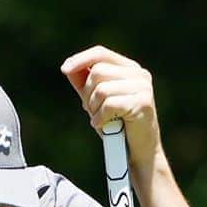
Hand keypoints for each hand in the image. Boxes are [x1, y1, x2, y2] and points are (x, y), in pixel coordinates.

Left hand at [61, 46, 161, 172]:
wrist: (138, 153)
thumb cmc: (118, 128)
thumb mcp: (97, 102)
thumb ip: (85, 84)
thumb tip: (68, 67)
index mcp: (130, 69)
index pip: (101, 54)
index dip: (80, 59)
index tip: (64, 70)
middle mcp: (139, 74)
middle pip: (98, 72)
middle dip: (87, 94)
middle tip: (92, 111)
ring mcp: (143, 88)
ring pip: (101, 89)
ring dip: (94, 109)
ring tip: (100, 120)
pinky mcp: (143, 103)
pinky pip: (109, 104)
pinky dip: (100, 118)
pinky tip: (103, 126)